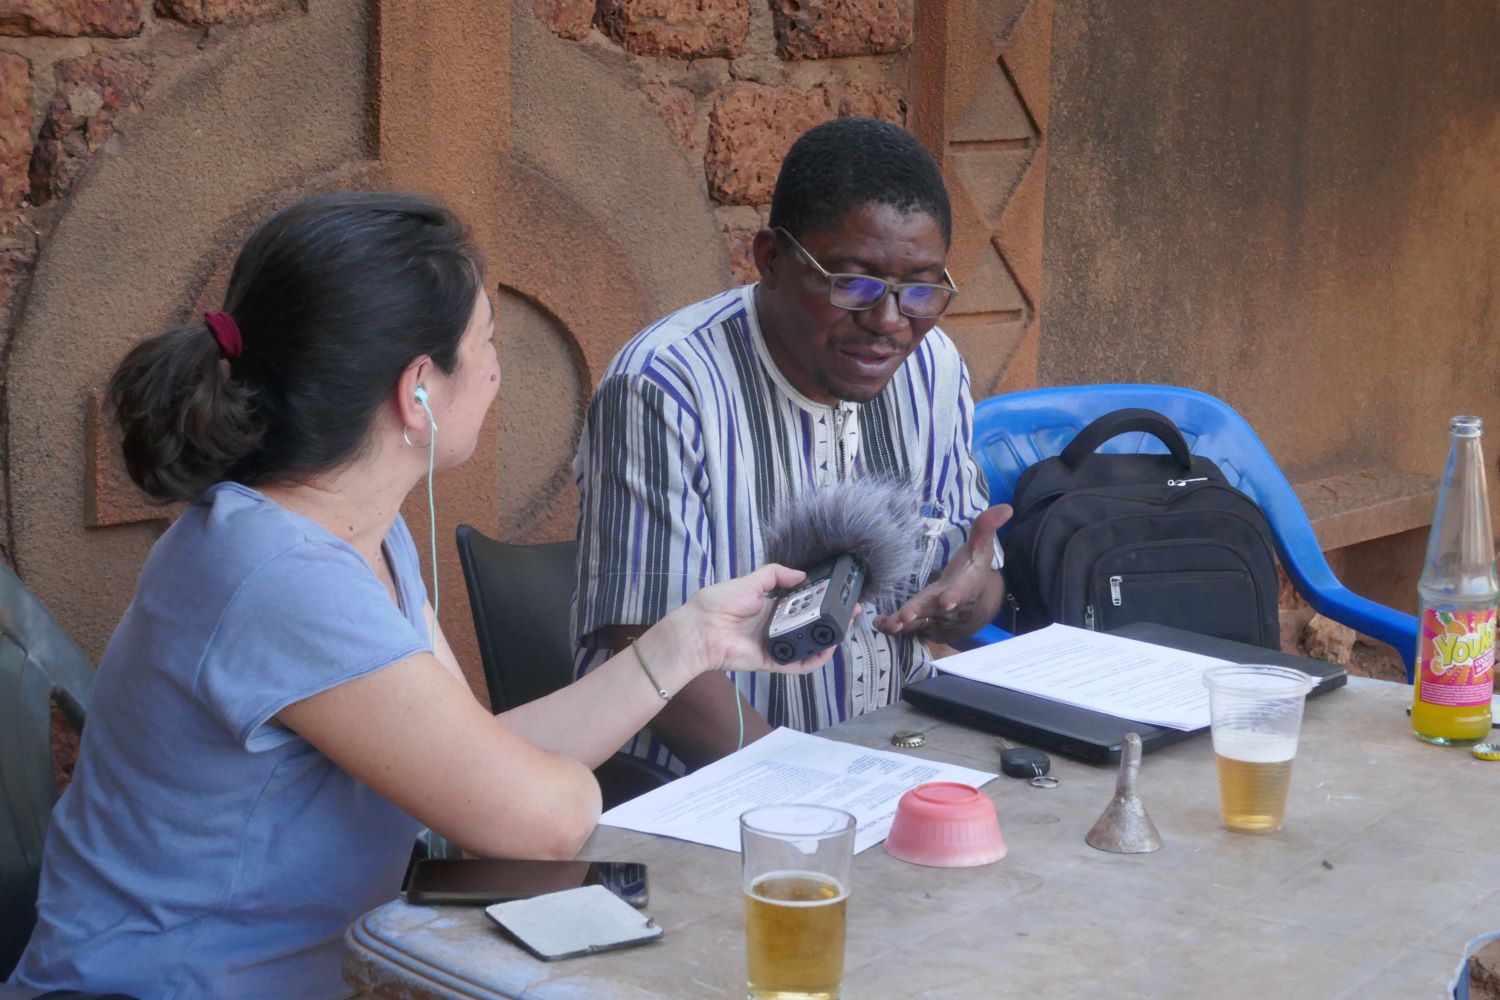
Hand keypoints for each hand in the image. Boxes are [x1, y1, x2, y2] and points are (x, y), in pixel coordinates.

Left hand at [662, 564, 840, 675]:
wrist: (699, 630)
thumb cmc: (718, 604)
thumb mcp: (749, 581)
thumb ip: (774, 575)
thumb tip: (802, 575)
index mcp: (769, 607)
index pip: (802, 604)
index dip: (821, 600)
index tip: (839, 593)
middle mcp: (775, 626)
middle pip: (809, 625)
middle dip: (831, 619)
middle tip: (851, 611)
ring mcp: (775, 645)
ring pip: (807, 645)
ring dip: (827, 639)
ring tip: (842, 627)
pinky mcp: (772, 662)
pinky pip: (797, 664)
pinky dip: (814, 660)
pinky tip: (827, 649)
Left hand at [875, 503, 1012, 637]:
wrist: (977, 606)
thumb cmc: (974, 573)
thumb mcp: (981, 550)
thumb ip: (986, 529)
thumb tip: (1005, 507)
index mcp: (965, 587)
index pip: (962, 592)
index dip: (955, 597)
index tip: (946, 602)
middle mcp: (949, 606)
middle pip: (934, 610)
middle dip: (920, 612)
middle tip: (905, 616)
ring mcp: (936, 618)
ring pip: (920, 623)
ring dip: (904, 624)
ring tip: (890, 624)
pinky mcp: (924, 624)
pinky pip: (909, 628)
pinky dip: (894, 627)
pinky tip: (880, 623)